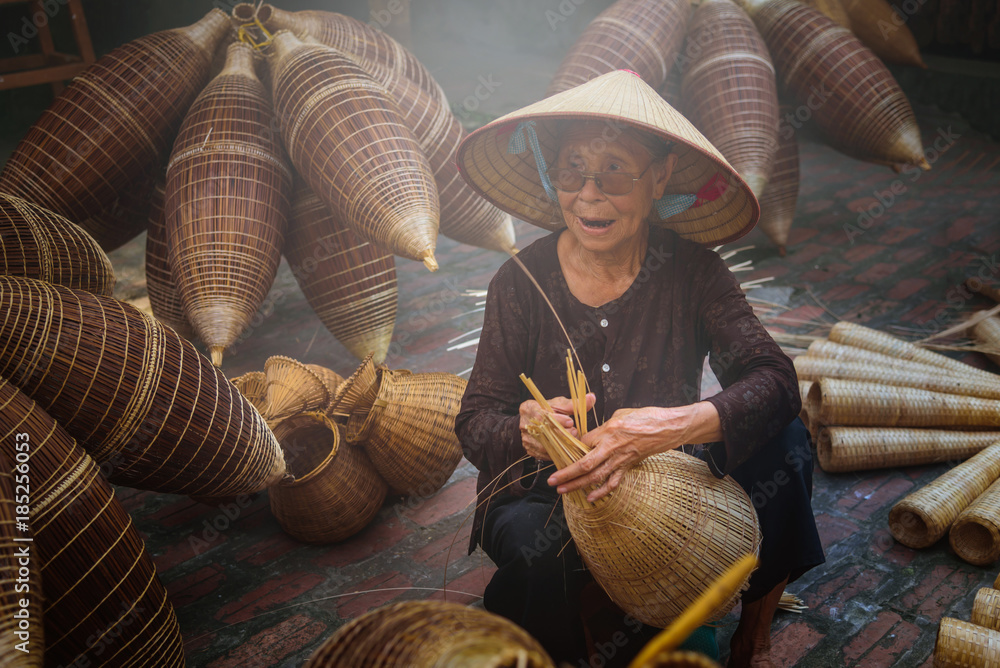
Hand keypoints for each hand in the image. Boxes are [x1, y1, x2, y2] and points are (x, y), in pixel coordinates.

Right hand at [519, 393, 595, 460]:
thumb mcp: (557, 404)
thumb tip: (591, 398)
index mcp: (531, 409)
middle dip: (563, 433)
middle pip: (546, 432)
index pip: (544, 416)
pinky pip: (546, 455)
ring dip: (562, 445)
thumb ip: (573, 403)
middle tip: (574, 432)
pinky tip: (566, 449)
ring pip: (547, 446)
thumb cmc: (545, 410)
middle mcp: (526, 425)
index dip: (559, 420)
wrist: (529, 421)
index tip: (570, 421)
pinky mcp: (532, 451)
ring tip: (572, 441)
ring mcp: (528, 440)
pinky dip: (558, 453)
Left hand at [547, 402, 720, 502]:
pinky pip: (613, 482)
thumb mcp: (621, 414)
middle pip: (585, 463)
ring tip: (562, 491)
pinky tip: (590, 497)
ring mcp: (621, 459)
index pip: (582, 443)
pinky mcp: (629, 466)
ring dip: (578, 485)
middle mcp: (612, 447)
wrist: (669, 427)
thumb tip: (594, 434)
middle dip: (566, 474)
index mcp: (608, 431)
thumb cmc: (646, 416)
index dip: (570, 449)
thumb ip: (605, 426)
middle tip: (552, 481)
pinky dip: (601, 491)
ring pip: (596, 476)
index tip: (559, 453)